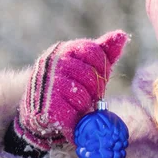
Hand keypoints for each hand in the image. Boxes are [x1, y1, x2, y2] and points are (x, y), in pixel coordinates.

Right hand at [14, 30, 128, 150]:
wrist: (36, 111)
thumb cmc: (69, 86)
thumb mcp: (86, 65)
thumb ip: (104, 52)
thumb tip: (122, 35)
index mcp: (65, 50)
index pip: (95, 52)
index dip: (101, 69)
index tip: (95, 78)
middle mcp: (53, 63)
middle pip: (91, 77)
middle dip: (93, 91)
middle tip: (85, 97)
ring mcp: (48, 84)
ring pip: (83, 97)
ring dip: (84, 107)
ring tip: (74, 107)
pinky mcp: (46, 107)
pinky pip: (73, 115)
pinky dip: (75, 121)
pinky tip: (69, 120)